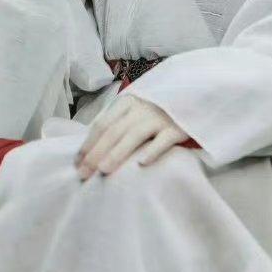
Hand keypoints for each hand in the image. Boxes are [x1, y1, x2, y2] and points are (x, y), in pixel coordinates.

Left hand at [74, 94, 189, 178]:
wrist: (195, 97)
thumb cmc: (160, 111)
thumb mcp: (136, 110)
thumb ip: (118, 122)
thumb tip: (90, 146)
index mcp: (128, 102)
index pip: (102, 123)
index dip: (88, 143)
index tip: (77, 163)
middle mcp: (142, 107)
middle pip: (114, 130)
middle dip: (96, 152)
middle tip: (84, 173)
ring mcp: (161, 116)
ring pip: (134, 135)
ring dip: (117, 152)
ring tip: (103, 170)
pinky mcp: (179, 127)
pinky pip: (164, 139)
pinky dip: (152, 150)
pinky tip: (141, 164)